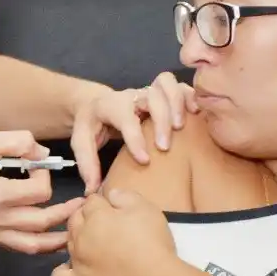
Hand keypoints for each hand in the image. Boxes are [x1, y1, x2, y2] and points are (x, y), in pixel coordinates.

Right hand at [0, 130, 83, 254]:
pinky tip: (45, 237)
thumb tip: (40, 152)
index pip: (39, 192)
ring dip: (55, 239)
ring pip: (31, 245)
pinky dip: (34, 244)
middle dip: (66, 213)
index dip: (45, 176)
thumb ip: (16, 141)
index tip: (36, 165)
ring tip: (72, 232)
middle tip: (81, 205)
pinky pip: (15, 247)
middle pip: (43, 223)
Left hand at [52, 187, 175, 275]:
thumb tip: (110, 194)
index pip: (91, 201)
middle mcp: (81, 236)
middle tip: (104, 226)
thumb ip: (126, 196)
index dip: (102, 203)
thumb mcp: (147, 209)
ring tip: (93, 245)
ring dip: (77, 240)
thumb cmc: (152, 244)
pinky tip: (73, 269)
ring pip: (67, 243)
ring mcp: (77, 261)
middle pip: (75, 219)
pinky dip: (63, 271)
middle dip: (85, 218)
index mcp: (96, 215)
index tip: (112, 209)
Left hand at [69, 72, 199, 192]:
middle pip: (151, 95)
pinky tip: (196, 114)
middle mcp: (130, 95)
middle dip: (161, 120)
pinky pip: (180, 86)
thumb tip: (92, 191)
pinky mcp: (161, 93)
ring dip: (177, 104)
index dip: (135, 138)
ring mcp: (147, 91)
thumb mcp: (81, 143)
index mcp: (109, 105)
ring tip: (182, 128)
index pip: (125, 116)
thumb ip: (87, 165)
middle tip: (164, 147)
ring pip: (167, 84)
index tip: (144, 160)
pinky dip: (190, 96)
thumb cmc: (91, 126)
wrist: (96, 105)